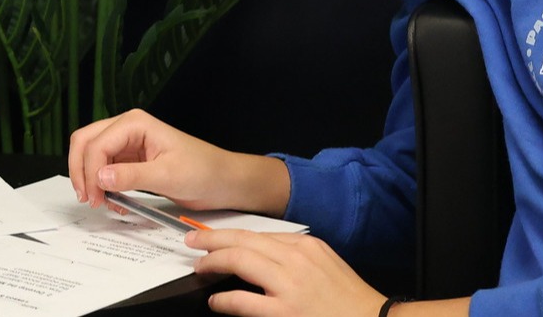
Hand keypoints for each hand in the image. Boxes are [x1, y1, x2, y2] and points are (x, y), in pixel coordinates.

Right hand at [68, 109, 287, 214]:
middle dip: (81, 171)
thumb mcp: (167, 175)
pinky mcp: (129, 160)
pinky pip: (104, 169)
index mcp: (135, 124)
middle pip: (85, 142)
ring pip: (90, 155)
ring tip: (101, 202)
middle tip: (89, 199)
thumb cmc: (203, 171)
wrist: (222, 181)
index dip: (89, 172)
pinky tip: (114, 201)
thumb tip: (100, 177)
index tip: (95, 198)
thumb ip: (131, 176)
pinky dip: (102, 185)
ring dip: (89, 179)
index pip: (96, 144)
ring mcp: (127, 144)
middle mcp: (127, 129)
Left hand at [188, 228, 386, 316]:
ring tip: (199, 267)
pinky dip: (224, 299)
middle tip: (193, 241)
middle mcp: (297, 258)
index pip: (260, 233)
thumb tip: (260, 256)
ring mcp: (290, 285)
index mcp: (307, 246)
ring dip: (213, 262)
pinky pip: (243, 300)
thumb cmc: (349, 300)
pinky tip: (215, 302)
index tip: (214, 237)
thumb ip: (296, 257)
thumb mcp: (325, 265)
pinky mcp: (285, 312)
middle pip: (244, 240)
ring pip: (239, 260)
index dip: (231, 235)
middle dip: (213, 240)